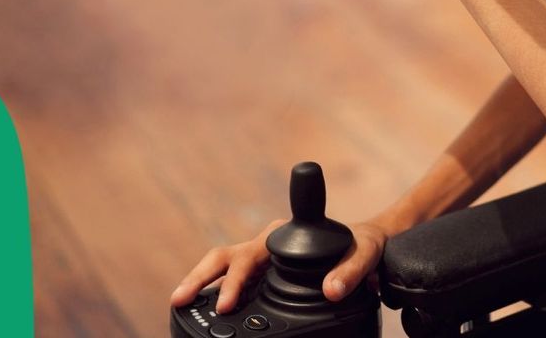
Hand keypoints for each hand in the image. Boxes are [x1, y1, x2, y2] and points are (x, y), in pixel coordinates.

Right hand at [169, 217, 390, 312]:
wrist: (366, 246)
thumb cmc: (363, 245)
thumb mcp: (364, 254)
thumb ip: (350, 271)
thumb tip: (331, 290)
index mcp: (284, 235)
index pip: (255, 249)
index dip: (237, 275)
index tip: (228, 301)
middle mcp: (266, 245)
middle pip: (226, 258)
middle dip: (203, 279)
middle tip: (185, 300)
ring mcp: (260, 260)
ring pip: (221, 265)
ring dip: (199, 283)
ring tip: (179, 303)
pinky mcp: (260, 275)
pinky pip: (230, 280)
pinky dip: (212, 292)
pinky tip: (201, 310)